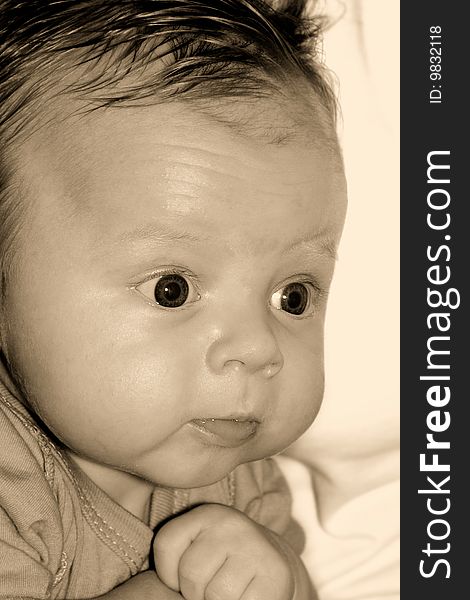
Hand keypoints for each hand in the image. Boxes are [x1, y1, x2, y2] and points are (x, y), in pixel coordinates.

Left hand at [153, 504, 296, 599]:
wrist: (272, 567)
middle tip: (210, 587)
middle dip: (194, 592)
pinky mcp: (275, 574)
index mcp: (207, 514)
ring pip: (215, 593)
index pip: (165, 542)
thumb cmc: (222, 564)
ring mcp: (255, 547)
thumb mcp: (197, 547)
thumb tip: (159, 588)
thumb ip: (175, 555)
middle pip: (190, 573)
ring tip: (228, 593)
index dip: (168, 572)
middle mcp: (232, 523)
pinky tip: (245, 597)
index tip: (183, 576)